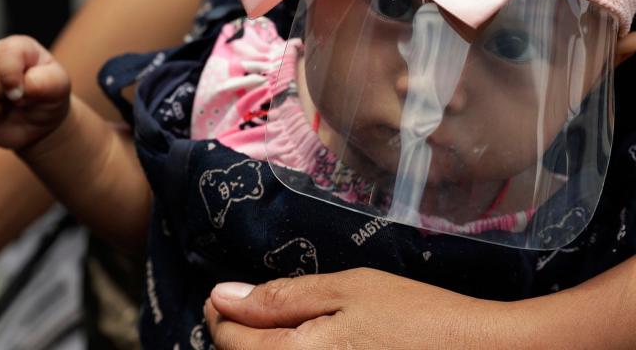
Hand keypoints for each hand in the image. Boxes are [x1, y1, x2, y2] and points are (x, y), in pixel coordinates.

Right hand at [0, 36, 70, 150]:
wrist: (39, 124)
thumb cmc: (49, 99)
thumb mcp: (60, 89)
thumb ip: (49, 81)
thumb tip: (26, 83)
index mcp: (17, 49)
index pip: (5, 52)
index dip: (11, 75)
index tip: (22, 94)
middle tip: (16, 102)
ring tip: (3, 111)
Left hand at [204, 268, 518, 349]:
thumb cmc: (414, 316)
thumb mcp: (348, 291)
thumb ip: (282, 298)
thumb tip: (224, 296)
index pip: (231, 341)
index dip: (221, 312)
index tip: (225, 293)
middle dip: (242, 334)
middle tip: (255, 305)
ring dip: (267, 349)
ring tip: (283, 323)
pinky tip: (314, 343)